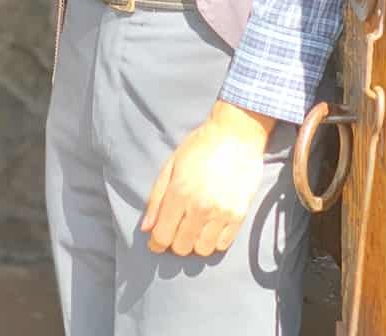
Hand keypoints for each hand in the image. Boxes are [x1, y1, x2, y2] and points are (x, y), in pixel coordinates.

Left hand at [140, 102, 274, 257]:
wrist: (235, 135)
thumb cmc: (199, 146)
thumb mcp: (171, 165)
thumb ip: (157, 198)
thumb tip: (146, 228)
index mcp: (179, 192)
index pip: (162, 235)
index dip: (156, 243)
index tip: (156, 242)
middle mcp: (200, 207)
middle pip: (181, 247)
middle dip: (174, 242)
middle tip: (176, 230)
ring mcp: (221, 213)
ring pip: (202, 250)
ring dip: (194, 243)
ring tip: (194, 228)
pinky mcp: (239, 216)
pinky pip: (222, 244)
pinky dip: (213, 240)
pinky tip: (210, 226)